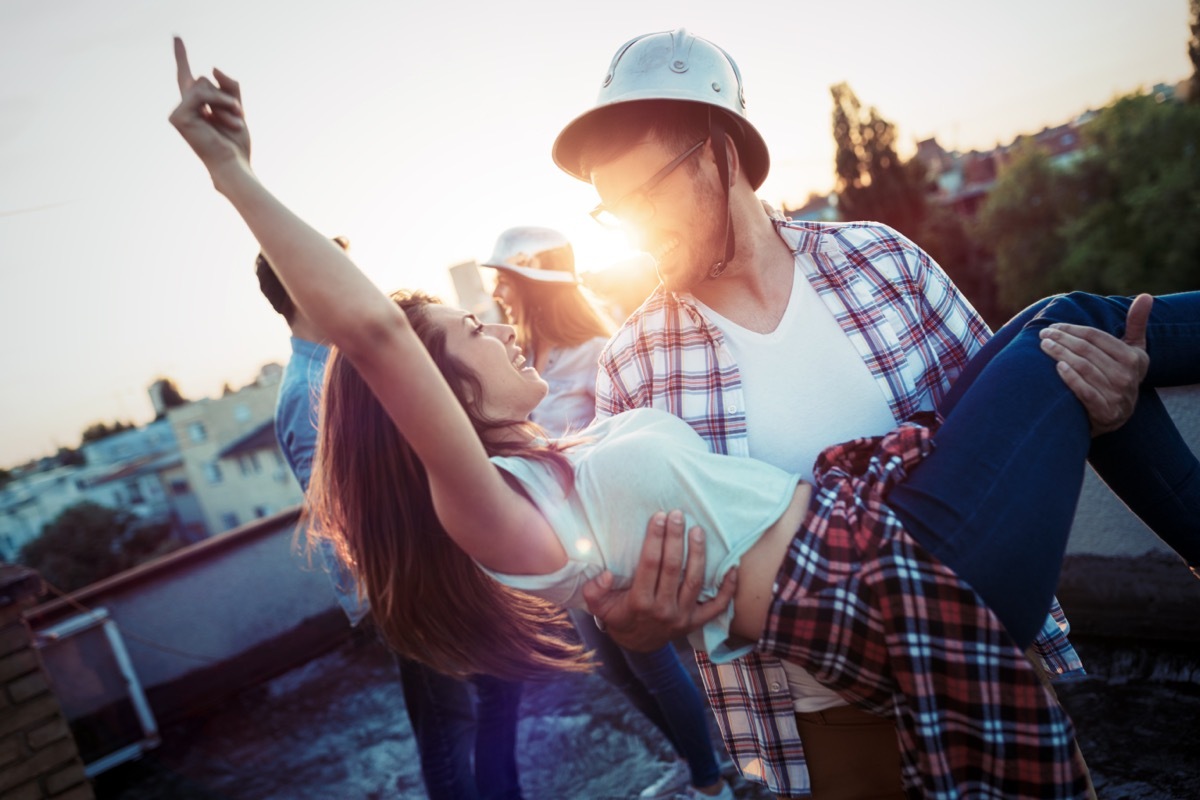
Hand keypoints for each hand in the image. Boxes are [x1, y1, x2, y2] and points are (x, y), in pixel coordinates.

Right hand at [169, 37, 250, 173]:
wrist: (233, 163)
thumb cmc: (235, 143)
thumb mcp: (236, 108)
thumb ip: (228, 86)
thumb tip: (211, 68)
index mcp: (197, 107)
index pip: (188, 77)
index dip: (181, 56)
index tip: (176, 37)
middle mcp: (185, 108)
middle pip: (203, 79)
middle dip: (226, 95)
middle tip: (239, 115)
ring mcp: (178, 113)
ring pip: (202, 84)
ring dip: (225, 100)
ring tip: (236, 118)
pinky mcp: (177, 117)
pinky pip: (199, 94)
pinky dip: (218, 102)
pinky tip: (227, 118)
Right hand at [581, 510, 736, 651]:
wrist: (637, 645)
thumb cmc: (619, 616)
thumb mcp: (598, 607)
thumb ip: (594, 590)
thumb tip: (606, 575)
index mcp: (639, 603)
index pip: (650, 565)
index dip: (655, 539)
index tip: (659, 517)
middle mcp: (663, 610)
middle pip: (673, 568)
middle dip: (675, 539)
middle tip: (678, 515)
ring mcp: (682, 617)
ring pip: (695, 582)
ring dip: (698, 555)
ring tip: (698, 531)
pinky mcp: (696, 622)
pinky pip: (717, 607)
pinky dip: (727, 588)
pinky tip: (732, 568)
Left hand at [1039, 293, 1151, 434]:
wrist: (1118, 414)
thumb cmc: (1121, 373)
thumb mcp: (1134, 350)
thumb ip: (1136, 323)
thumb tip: (1146, 296)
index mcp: (1133, 358)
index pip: (1096, 337)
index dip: (1072, 329)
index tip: (1053, 326)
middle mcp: (1127, 376)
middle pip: (1086, 350)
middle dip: (1062, 339)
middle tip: (1043, 334)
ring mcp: (1117, 395)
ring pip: (1083, 368)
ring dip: (1061, 354)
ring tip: (1044, 346)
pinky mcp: (1106, 412)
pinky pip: (1085, 391)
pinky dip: (1071, 378)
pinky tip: (1058, 367)